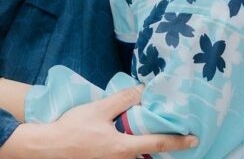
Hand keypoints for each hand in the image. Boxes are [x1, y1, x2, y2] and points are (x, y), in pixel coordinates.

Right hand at [0, 87, 198, 158]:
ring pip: (136, 157)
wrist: (49, 148)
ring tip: (152, 130)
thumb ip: (122, 100)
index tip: (194, 139)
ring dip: (146, 146)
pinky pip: (124, 157)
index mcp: (123, 148)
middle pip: (149, 154)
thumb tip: (143, 91)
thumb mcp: (99, 109)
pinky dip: (133, 148)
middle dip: (163, 143)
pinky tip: (129, 136)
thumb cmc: (73, 129)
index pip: (158, 144)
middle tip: (176, 132)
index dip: (178, 141)